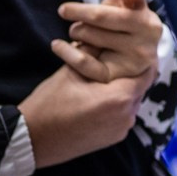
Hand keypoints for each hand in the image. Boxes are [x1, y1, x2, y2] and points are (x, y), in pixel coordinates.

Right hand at [20, 58, 158, 166]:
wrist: (31, 139)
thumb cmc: (49, 103)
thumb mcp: (70, 72)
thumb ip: (93, 53)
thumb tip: (107, 36)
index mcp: (119, 98)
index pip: (146, 73)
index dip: (142, 60)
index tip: (135, 50)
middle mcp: (127, 116)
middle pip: (138, 88)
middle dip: (130, 76)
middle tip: (118, 65)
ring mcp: (122, 130)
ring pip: (131, 103)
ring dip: (122, 92)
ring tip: (105, 83)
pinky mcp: (114, 139)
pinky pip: (123, 116)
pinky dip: (116, 107)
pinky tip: (99, 100)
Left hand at [53, 0, 161, 81]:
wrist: (137, 56)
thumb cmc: (129, 23)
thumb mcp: (134, 4)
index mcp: (149, 24)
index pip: (112, 14)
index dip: (85, 11)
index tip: (63, 10)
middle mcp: (144, 45)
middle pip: (97, 24)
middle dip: (80, 18)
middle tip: (74, 19)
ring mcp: (131, 64)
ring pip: (90, 41)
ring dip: (77, 34)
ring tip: (77, 33)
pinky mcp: (117, 78)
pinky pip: (85, 64)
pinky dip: (68, 53)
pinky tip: (58, 46)